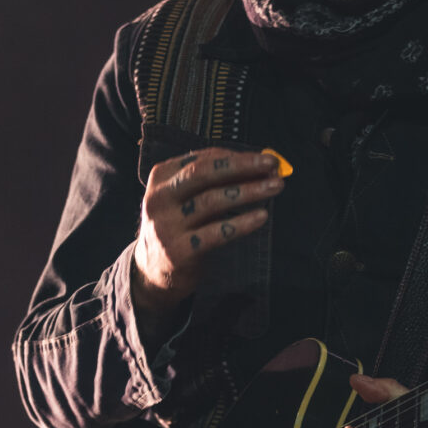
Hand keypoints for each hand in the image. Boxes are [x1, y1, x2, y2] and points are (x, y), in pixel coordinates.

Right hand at [132, 148, 283, 319]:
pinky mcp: (179, 251)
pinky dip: (241, 223)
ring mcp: (167, 225)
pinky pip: (215, 233)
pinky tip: (261, 216)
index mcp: (162, 177)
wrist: (154, 271)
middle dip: (241, 166)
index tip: (265, 159)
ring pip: (211, 201)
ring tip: (274, 187)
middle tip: (271, 165)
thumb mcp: (188, 199)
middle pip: (203, 173)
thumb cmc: (180, 227)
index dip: (237, 157)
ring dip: (248, 191)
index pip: (203, 158)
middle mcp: (160, 198)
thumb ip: (217, 182)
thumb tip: (258, 166)